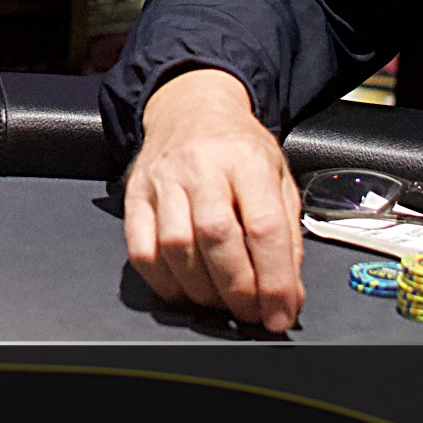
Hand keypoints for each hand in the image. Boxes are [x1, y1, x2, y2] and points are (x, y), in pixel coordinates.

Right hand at [123, 69, 304, 331]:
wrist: (191, 109)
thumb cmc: (238, 149)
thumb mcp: (278, 178)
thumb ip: (286, 236)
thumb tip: (287, 296)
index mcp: (247, 159)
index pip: (264, 226)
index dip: (275, 279)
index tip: (281, 313)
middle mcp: (202, 166)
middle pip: (215, 237)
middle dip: (237, 288)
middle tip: (251, 311)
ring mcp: (163, 179)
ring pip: (175, 246)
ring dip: (201, 289)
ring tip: (220, 300)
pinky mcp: (135, 194)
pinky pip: (140, 248)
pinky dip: (163, 281)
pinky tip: (184, 287)